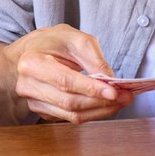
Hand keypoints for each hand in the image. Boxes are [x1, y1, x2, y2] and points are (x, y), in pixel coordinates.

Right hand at [7, 25, 133, 123]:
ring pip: (71, 114)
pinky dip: (91, 113)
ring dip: (99, 110)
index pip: (65, 81)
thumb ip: (93, 58)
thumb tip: (111, 81)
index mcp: (32, 62)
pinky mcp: (42, 111)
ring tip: (120, 102)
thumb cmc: (51, 42)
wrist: (29, 52)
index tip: (114, 92)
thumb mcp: (74, 38)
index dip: (91, 89)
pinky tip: (104, 105)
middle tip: (125, 97)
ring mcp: (33, 101)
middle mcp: (28, 86)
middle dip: (100, 102)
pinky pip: (70, 117)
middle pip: (69, 101)